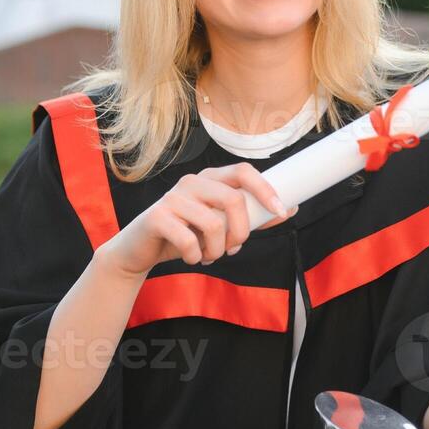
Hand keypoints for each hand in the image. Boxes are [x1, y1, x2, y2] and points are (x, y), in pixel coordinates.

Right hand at [96, 163, 295, 277]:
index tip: (281, 212)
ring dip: (217, 250)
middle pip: (233, 200)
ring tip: (208, 255)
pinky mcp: (157, 216)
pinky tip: (191, 258)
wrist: (138, 250)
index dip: (266, 190)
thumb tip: (290, 209)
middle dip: (240, 232)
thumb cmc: (185, 235)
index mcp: (210, 178)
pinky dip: (196, 257)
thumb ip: (249, 216)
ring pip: (214, 224)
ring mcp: (173, 197)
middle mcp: (192, 182)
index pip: (243, 171)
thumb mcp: (220, 225)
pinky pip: (190, 241)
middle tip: (233, 248)